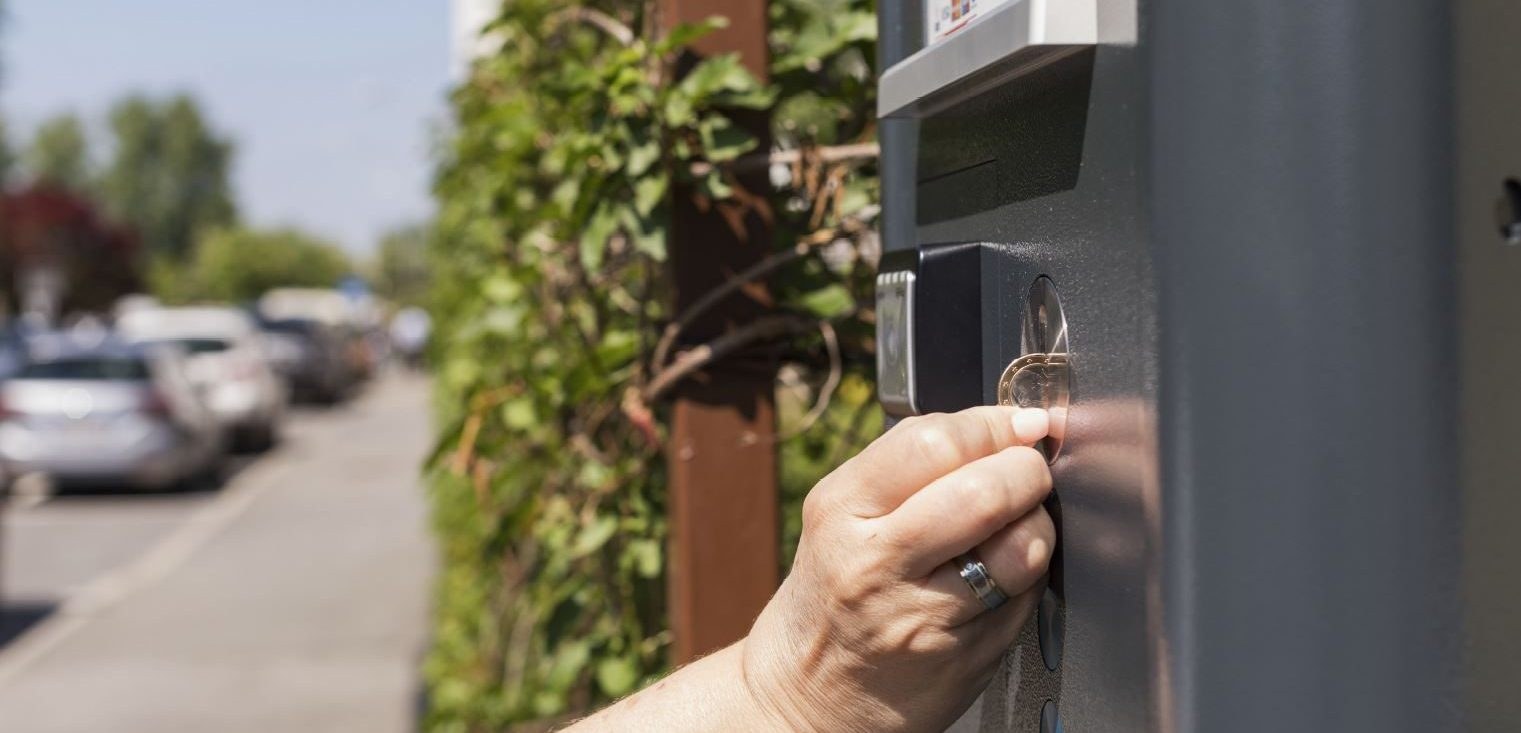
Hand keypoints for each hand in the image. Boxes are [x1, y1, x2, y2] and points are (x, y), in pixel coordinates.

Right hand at [742, 407, 1055, 731]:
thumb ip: (910, 468)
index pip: (933, 442)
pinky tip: (1004, 572)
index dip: (992, 424)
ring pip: (1020, 546)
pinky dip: (1030, 572)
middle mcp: (875, 562)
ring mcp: (921, 614)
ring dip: (1037, 523)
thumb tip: (1003, 425)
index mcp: (841, 509)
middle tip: (1028, 471)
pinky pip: (1026, 595)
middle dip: (1026, 470)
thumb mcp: (842, 516)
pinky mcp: (963, 655)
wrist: (809, 693)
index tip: (1016, 424)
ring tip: (1019, 523)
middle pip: (984, 491)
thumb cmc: (834, 592)